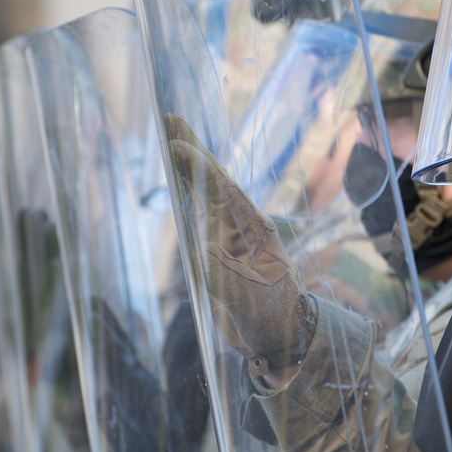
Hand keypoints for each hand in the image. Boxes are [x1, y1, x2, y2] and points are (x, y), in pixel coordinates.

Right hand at [165, 114, 317, 377]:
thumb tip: (204, 250)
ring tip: (171, 133)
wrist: (279, 333)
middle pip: (215, 178)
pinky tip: (179, 170)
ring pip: (207, 188)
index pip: (224, 189)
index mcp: (255, 228)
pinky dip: (189, 185)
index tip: (177, 146)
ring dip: (189, 161)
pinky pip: (202, 206)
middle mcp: (243, 223)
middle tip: (172, 118)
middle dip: (194, 148)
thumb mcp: (249, 297)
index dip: (200, 167)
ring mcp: (232, 231)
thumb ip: (229, 275)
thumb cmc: (268, 314)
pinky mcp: (220, 241)